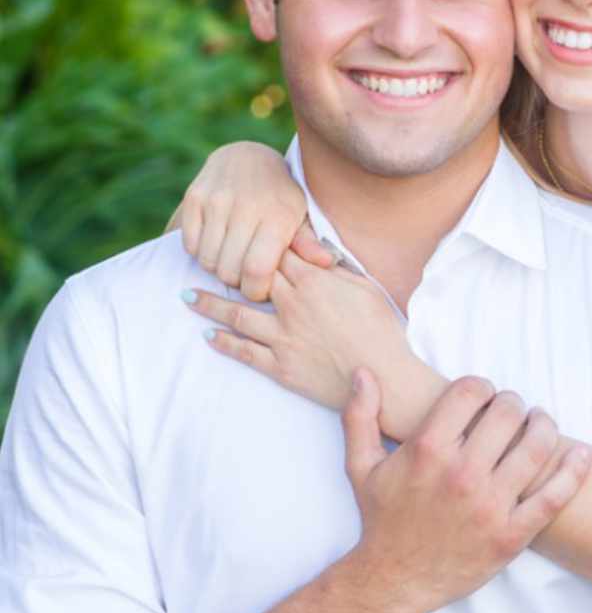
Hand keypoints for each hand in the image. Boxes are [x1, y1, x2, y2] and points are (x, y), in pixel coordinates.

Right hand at [178, 141, 306, 301]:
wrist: (247, 157)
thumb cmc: (279, 195)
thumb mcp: (299, 216)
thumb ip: (307, 243)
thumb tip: (328, 262)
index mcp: (278, 216)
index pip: (256, 271)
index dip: (255, 291)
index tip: (259, 289)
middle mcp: (246, 207)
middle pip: (229, 271)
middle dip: (237, 282)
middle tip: (246, 272)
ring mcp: (217, 201)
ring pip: (208, 261)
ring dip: (219, 267)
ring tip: (233, 257)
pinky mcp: (194, 198)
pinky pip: (190, 245)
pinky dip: (202, 252)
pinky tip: (217, 243)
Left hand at [183, 239, 419, 417]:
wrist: (383, 377)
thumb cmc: (382, 330)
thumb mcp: (366, 288)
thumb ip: (337, 270)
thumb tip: (318, 255)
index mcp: (315, 281)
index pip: (278, 253)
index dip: (261, 243)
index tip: (245, 235)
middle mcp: (292, 305)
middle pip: (251, 278)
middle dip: (227, 266)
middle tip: (203, 259)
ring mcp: (283, 337)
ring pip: (237, 315)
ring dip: (210, 305)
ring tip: (187, 296)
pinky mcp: (280, 366)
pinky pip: (244, 352)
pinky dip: (224, 343)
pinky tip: (208, 336)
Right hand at [343, 370, 590, 612]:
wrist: (394, 580)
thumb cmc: (382, 518)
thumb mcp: (361, 465)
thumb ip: (360, 416)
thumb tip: (363, 372)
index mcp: (428, 450)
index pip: (471, 391)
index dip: (481, 385)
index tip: (483, 394)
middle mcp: (462, 473)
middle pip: (508, 412)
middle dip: (512, 403)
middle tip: (511, 410)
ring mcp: (490, 505)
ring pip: (536, 446)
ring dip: (543, 425)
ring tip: (539, 424)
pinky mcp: (512, 534)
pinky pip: (553, 497)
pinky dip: (573, 472)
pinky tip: (579, 454)